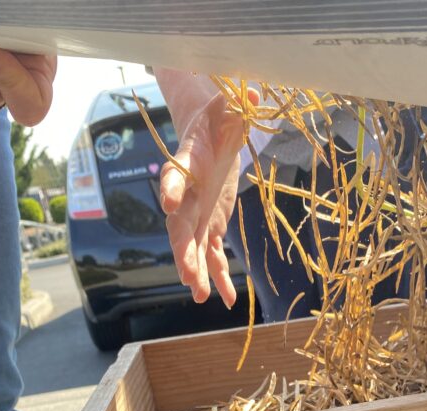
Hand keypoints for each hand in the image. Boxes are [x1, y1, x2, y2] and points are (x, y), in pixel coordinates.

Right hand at [157, 80, 258, 306]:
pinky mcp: (210, 225)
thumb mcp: (228, 107)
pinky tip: (227, 300)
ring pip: (193, 247)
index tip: (169, 206)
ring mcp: (197, 214)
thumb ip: (238, 104)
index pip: (176, 176)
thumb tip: (256, 95)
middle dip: (183, 252)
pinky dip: (219, 277)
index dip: (171, 190)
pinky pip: (213, 255)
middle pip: (180, 227)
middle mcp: (187, 193)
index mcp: (188, 162)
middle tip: (187, 275)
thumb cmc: (217, 117)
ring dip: (197, 272)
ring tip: (201, 296)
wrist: (209, 134)